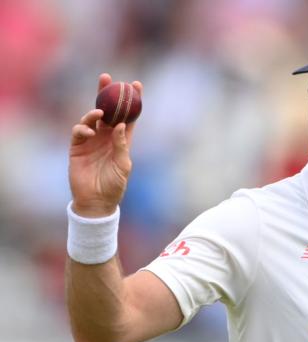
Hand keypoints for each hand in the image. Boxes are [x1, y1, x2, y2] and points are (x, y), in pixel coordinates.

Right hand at [69, 73, 142, 216]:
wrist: (97, 201)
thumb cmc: (114, 185)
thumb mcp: (123, 165)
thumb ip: (122, 145)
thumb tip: (122, 126)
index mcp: (122, 140)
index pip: (128, 116)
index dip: (132, 101)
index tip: (136, 85)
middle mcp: (106, 137)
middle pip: (107, 111)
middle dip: (106, 94)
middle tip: (107, 78)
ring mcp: (91, 141)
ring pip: (91, 118)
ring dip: (94, 112)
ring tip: (100, 113)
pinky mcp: (77, 147)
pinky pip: (78, 132)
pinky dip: (83, 128)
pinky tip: (89, 131)